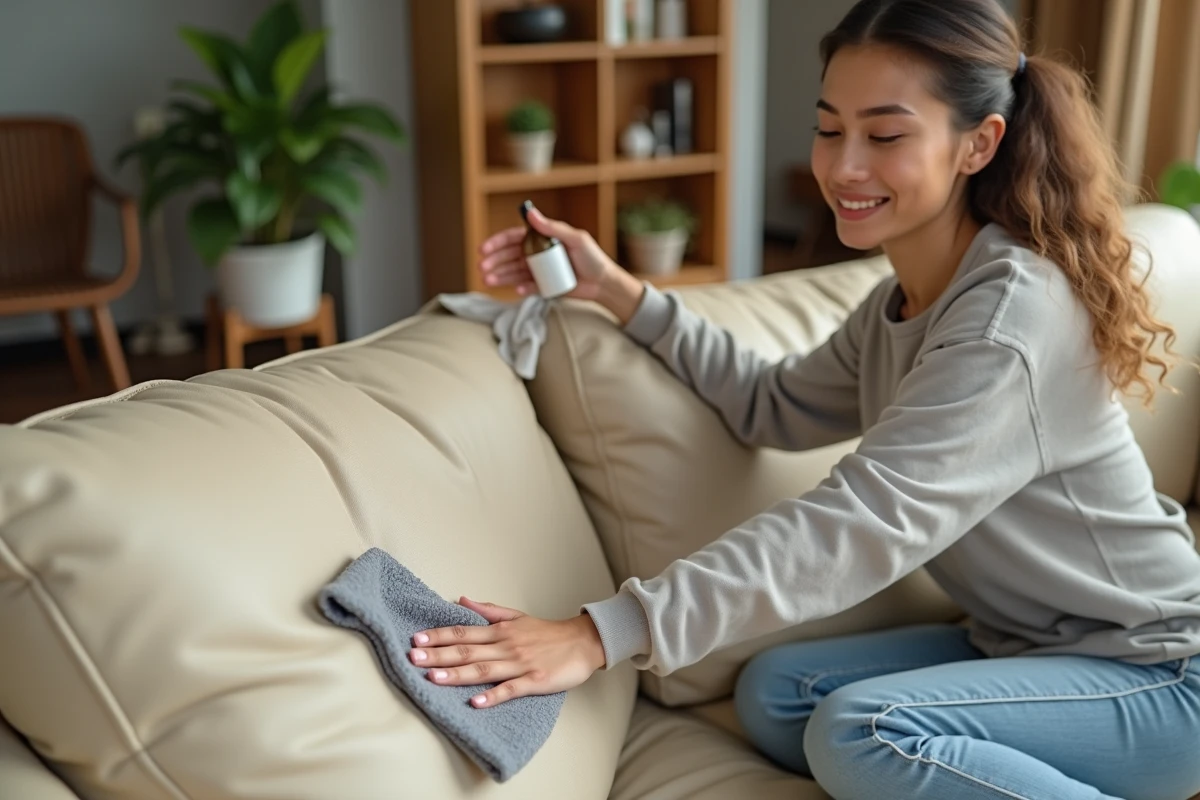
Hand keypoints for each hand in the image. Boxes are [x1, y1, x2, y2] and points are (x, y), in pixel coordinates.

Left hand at [408, 596, 606, 707]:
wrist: (583, 642)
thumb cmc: (548, 633)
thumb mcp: (517, 616)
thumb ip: (488, 611)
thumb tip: (461, 600)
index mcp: (500, 631)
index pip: (463, 632)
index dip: (439, 636)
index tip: (417, 639)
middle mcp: (506, 646)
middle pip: (467, 651)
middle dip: (438, 655)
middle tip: (413, 658)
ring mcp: (520, 664)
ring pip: (484, 670)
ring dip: (457, 674)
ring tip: (433, 678)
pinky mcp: (534, 681)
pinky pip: (510, 689)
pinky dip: (493, 696)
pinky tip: (476, 702)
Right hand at [477, 207, 613, 300]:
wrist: (604, 283)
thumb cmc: (593, 258)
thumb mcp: (576, 238)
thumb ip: (553, 227)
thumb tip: (530, 213)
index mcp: (541, 238)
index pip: (513, 238)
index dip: (497, 242)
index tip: (484, 249)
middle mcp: (537, 253)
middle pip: (509, 256)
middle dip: (494, 261)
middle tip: (482, 267)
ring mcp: (539, 270)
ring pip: (513, 272)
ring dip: (500, 276)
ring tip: (488, 281)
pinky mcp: (543, 286)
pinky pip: (527, 287)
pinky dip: (520, 288)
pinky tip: (517, 289)